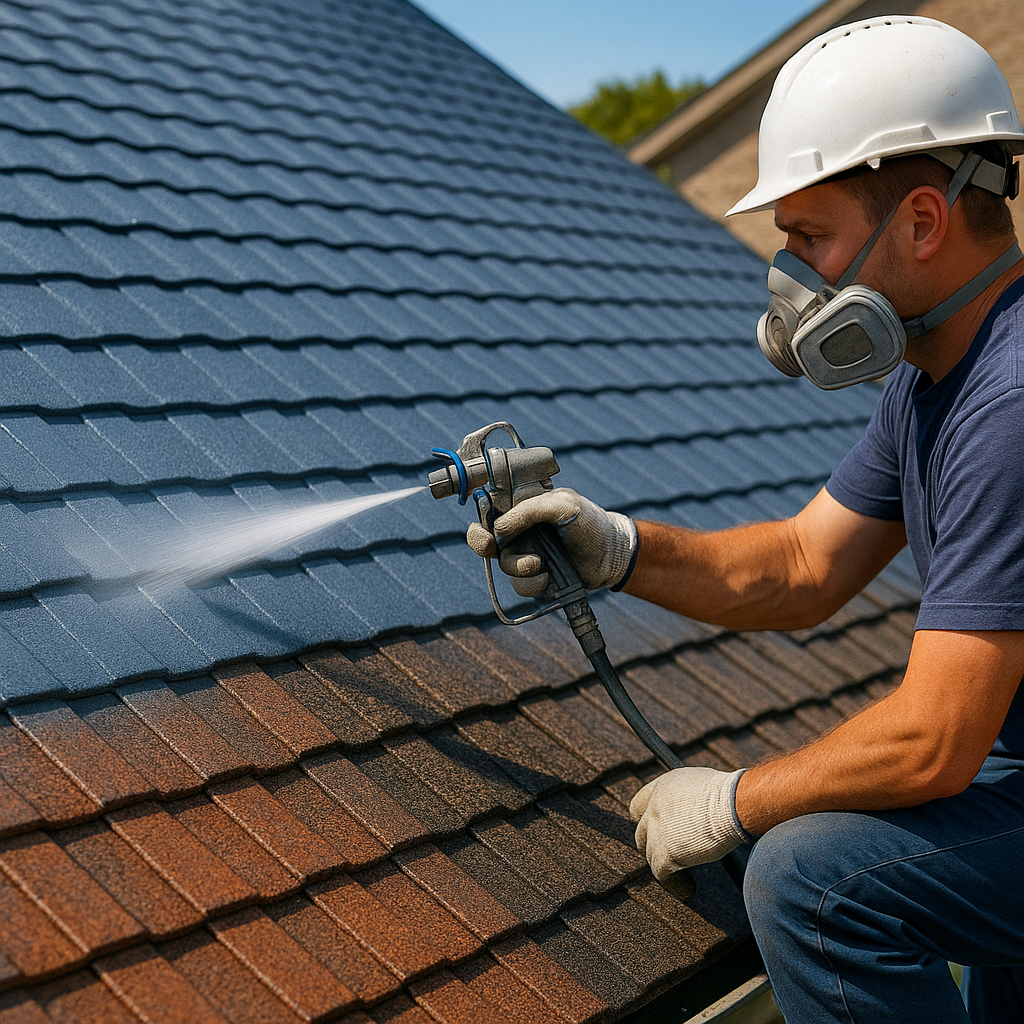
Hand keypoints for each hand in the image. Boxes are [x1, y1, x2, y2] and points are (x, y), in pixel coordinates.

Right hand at [465, 487, 636, 596]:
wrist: (612, 556)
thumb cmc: (591, 524)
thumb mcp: (563, 505)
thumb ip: (530, 510)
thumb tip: (499, 527)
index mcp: (524, 507)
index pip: (490, 507)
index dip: (481, 516)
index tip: (485, 525)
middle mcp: (521, 530)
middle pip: (484, 537)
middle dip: (482, 543)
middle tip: (492, 546)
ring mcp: (526, 554)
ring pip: (502, 564)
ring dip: (518, 566)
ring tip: (539, 564)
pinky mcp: (534, 578)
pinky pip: (518, 585)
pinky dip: (530, 584)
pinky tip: (547, 578)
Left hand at [629, 767, 746, 880]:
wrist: (733, 804)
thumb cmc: (729, 794)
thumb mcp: (701, 785)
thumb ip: (689, 798)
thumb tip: (700, 809)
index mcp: (661, 788)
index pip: (638, 806)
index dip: (647, 819)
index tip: (658, 830)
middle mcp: (654, 807)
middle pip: (642, 833)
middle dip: (654, 845)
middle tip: (671, 854)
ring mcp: (657, 831)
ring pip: (651, 855)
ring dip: (665, 866)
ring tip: (683, 875)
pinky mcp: (666, 853)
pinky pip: (662, 875)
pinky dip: (676, 884)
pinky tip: (688, 890)